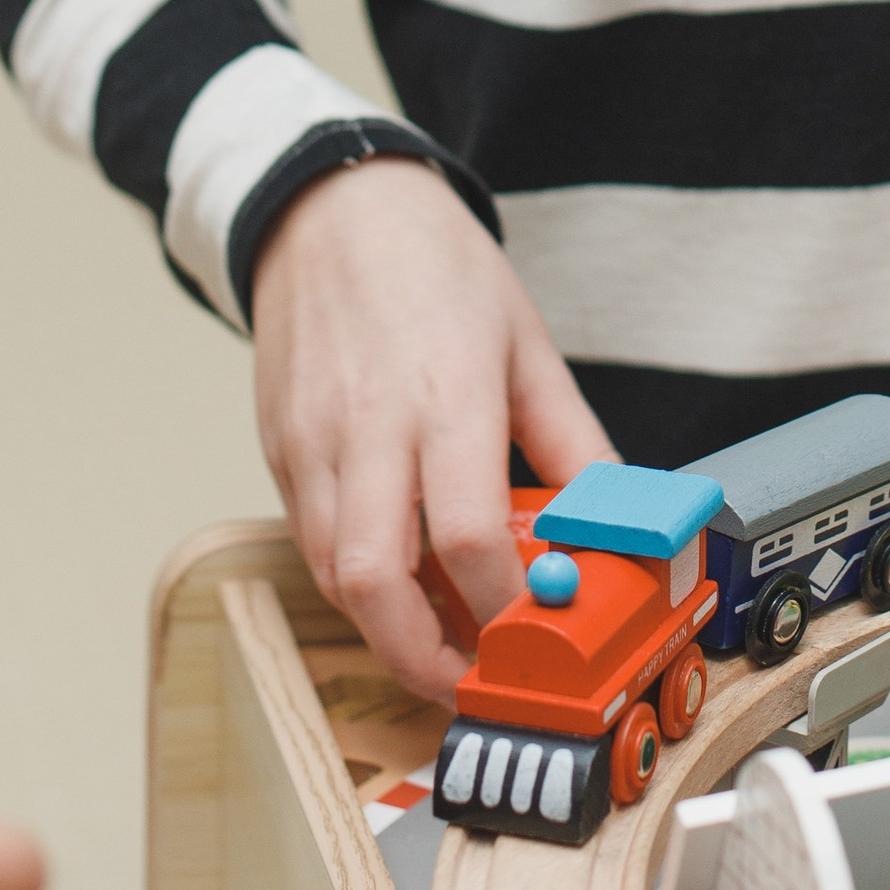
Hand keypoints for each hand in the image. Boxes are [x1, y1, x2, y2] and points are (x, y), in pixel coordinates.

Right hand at [252, 158, 607, 704]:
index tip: (534, 638)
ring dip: (385, 629)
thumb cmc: (435, 267)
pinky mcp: (278, 447)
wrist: (331, 208)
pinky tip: (400, 582)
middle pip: (375, 581)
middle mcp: (368, 426)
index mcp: (446, 394)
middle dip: (422, 657)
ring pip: (333, 574)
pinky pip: (309, 539)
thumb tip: (611, 520)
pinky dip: (353, 581)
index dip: (500, 608)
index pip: (467, 535)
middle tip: (472, 681)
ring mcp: (311, 440)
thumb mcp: (527, 342)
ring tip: (443, 644)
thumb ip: (570, 442)